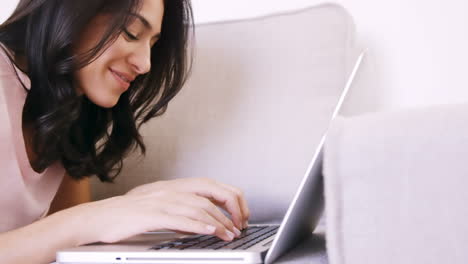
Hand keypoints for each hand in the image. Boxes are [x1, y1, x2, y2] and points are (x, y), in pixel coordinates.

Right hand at [65, 177, 249, 244]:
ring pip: (199, 207)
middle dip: (229, 210)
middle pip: (210, 193)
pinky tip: (210, 232)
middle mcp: (170, 190)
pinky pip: (181, 218)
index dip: (229, 199)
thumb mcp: (159, 208)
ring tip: (229, 234)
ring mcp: (162, 201)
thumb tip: (200, 222)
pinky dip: (199, 225)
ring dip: (218, 222)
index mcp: (174, 187)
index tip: (239, 215)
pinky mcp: (152, 215)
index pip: (211, 186)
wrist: (99, 218)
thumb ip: (181, 212)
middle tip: (239, 226)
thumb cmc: (127, 216)